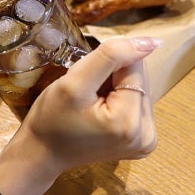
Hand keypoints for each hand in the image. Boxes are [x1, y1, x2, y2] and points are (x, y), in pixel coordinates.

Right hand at [0, 36, 160, 194]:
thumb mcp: (74, 82)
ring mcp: (146, 141)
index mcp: (130, 123)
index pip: (134, 67)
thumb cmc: (51, 119)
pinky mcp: (143, 142)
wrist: (42, 153)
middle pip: (140, 78)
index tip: (87, 80)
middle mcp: (146, 136)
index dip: (109, 64)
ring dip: (116, 86)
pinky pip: (137, 103)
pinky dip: (119, 98)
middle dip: (114, 76)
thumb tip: (152, 41)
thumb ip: (112, 56)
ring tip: (92, 102)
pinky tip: (101, 109)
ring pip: (139, 88)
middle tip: (87, 93)